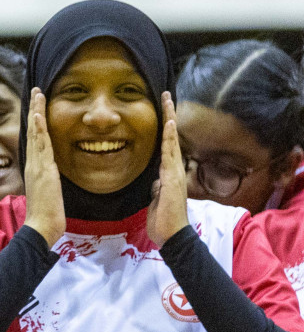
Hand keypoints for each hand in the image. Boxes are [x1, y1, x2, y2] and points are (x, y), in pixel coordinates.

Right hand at [22, 89, 66, 246]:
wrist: (41, 227)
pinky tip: (37, 115)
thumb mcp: (49, 193)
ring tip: (37, 93)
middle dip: (35, 109)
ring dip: (36, 111)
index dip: (36, 121)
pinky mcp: (43, 169)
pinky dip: (38, 129)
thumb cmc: (46, 215)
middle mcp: (34, 163)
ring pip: (36, 133)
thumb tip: (52, 177)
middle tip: (36, 90)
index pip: (36, 139)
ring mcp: (37, 165)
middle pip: (33, 131)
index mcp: (36, 168)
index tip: (37, 105)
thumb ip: (49, 182)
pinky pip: (41, 145)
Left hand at [148, 92, 189, 247]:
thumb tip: (156, 182)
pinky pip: (171, 154)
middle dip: (169, 115)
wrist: (172, 236)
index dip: (165, 130)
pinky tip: (170, 123)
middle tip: (167, 95)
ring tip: (168, 100)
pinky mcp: (172, 177)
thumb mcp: (156, 201)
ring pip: (171, 141)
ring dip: (170, 120)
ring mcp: (174, 172)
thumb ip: (157, 189)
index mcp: (168, 174)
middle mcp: (173, 170)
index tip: (163, 111)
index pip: (166, 147)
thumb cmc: (163, 222)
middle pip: (171, 138)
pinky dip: (171, 138)